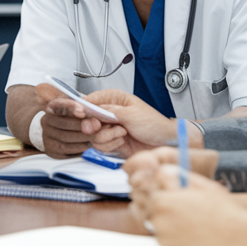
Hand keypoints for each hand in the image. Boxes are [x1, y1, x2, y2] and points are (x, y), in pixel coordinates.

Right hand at [36, 86, 182, 157]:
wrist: (164, 144)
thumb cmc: (154, 125)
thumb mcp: (131, 114)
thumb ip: (109, 112)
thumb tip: (91, 111)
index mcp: (114, 99)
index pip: (89, 100)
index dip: (83, 108)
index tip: (82, 115)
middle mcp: (109, 113)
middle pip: (87, 119)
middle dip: (95, 126)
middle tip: (104, 128)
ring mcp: (109, 128)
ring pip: (92, 135)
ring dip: (107, 137)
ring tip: (122, 134)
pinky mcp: (110, 142)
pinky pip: (99, 146)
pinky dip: (110, 145)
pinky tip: (122, 142)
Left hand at [127, 152, 246, 245]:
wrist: (239, 238)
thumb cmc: (222, 210)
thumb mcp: (200, 185)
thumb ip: (176, 175)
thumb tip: (161, 170)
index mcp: (162, 202)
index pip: (150, 193)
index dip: (165, 193)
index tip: (177, 196)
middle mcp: (158, 223)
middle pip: (153, 213)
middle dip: (166, 210)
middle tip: (187, 211)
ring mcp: (165, 242)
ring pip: (161, 230)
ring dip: (171, 226)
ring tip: (194, 224)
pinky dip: (178, 242)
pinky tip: (196, 237)